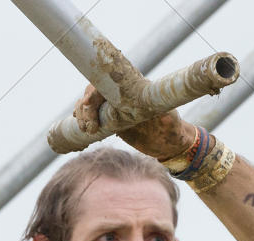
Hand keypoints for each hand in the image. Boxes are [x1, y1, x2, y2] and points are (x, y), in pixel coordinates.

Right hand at [72, 83, 195, 159]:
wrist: (169, 143)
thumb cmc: (172, 127)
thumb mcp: (167, 117)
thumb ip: (157, 110)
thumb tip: (150, 105)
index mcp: (129, 88)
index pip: (105, 84)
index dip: (93, 92)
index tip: (88, 104)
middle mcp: (118, 95)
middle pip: (91, 93)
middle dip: (84, 108)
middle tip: (89, 128)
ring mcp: (111, 108)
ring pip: (87, 105)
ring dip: (81, 116)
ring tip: (85, 131)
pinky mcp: (108, 121)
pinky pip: (90, 118)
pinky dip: (82, 123)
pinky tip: (81, 133)